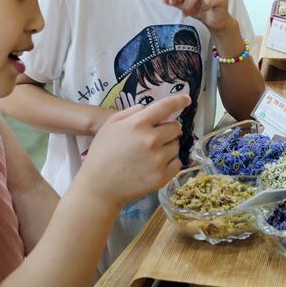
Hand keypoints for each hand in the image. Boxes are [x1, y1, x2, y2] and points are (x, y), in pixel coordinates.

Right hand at [80, 94, 190, 208]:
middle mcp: (151, 140)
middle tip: (155, 137)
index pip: (166, 107)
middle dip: (168, 129)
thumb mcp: (110, 125)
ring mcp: (158, 159)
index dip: (179, 101)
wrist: (99, 187)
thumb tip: (147, 107)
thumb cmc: (102, 153)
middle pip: (176, 127)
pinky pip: (177, 163)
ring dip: (168, 146)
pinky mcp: (162, 176)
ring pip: (176, 145)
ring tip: (151, 154)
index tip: (186, 100)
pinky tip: (155, 165)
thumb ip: (130, 112)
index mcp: (138, 124)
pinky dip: (170, 162)